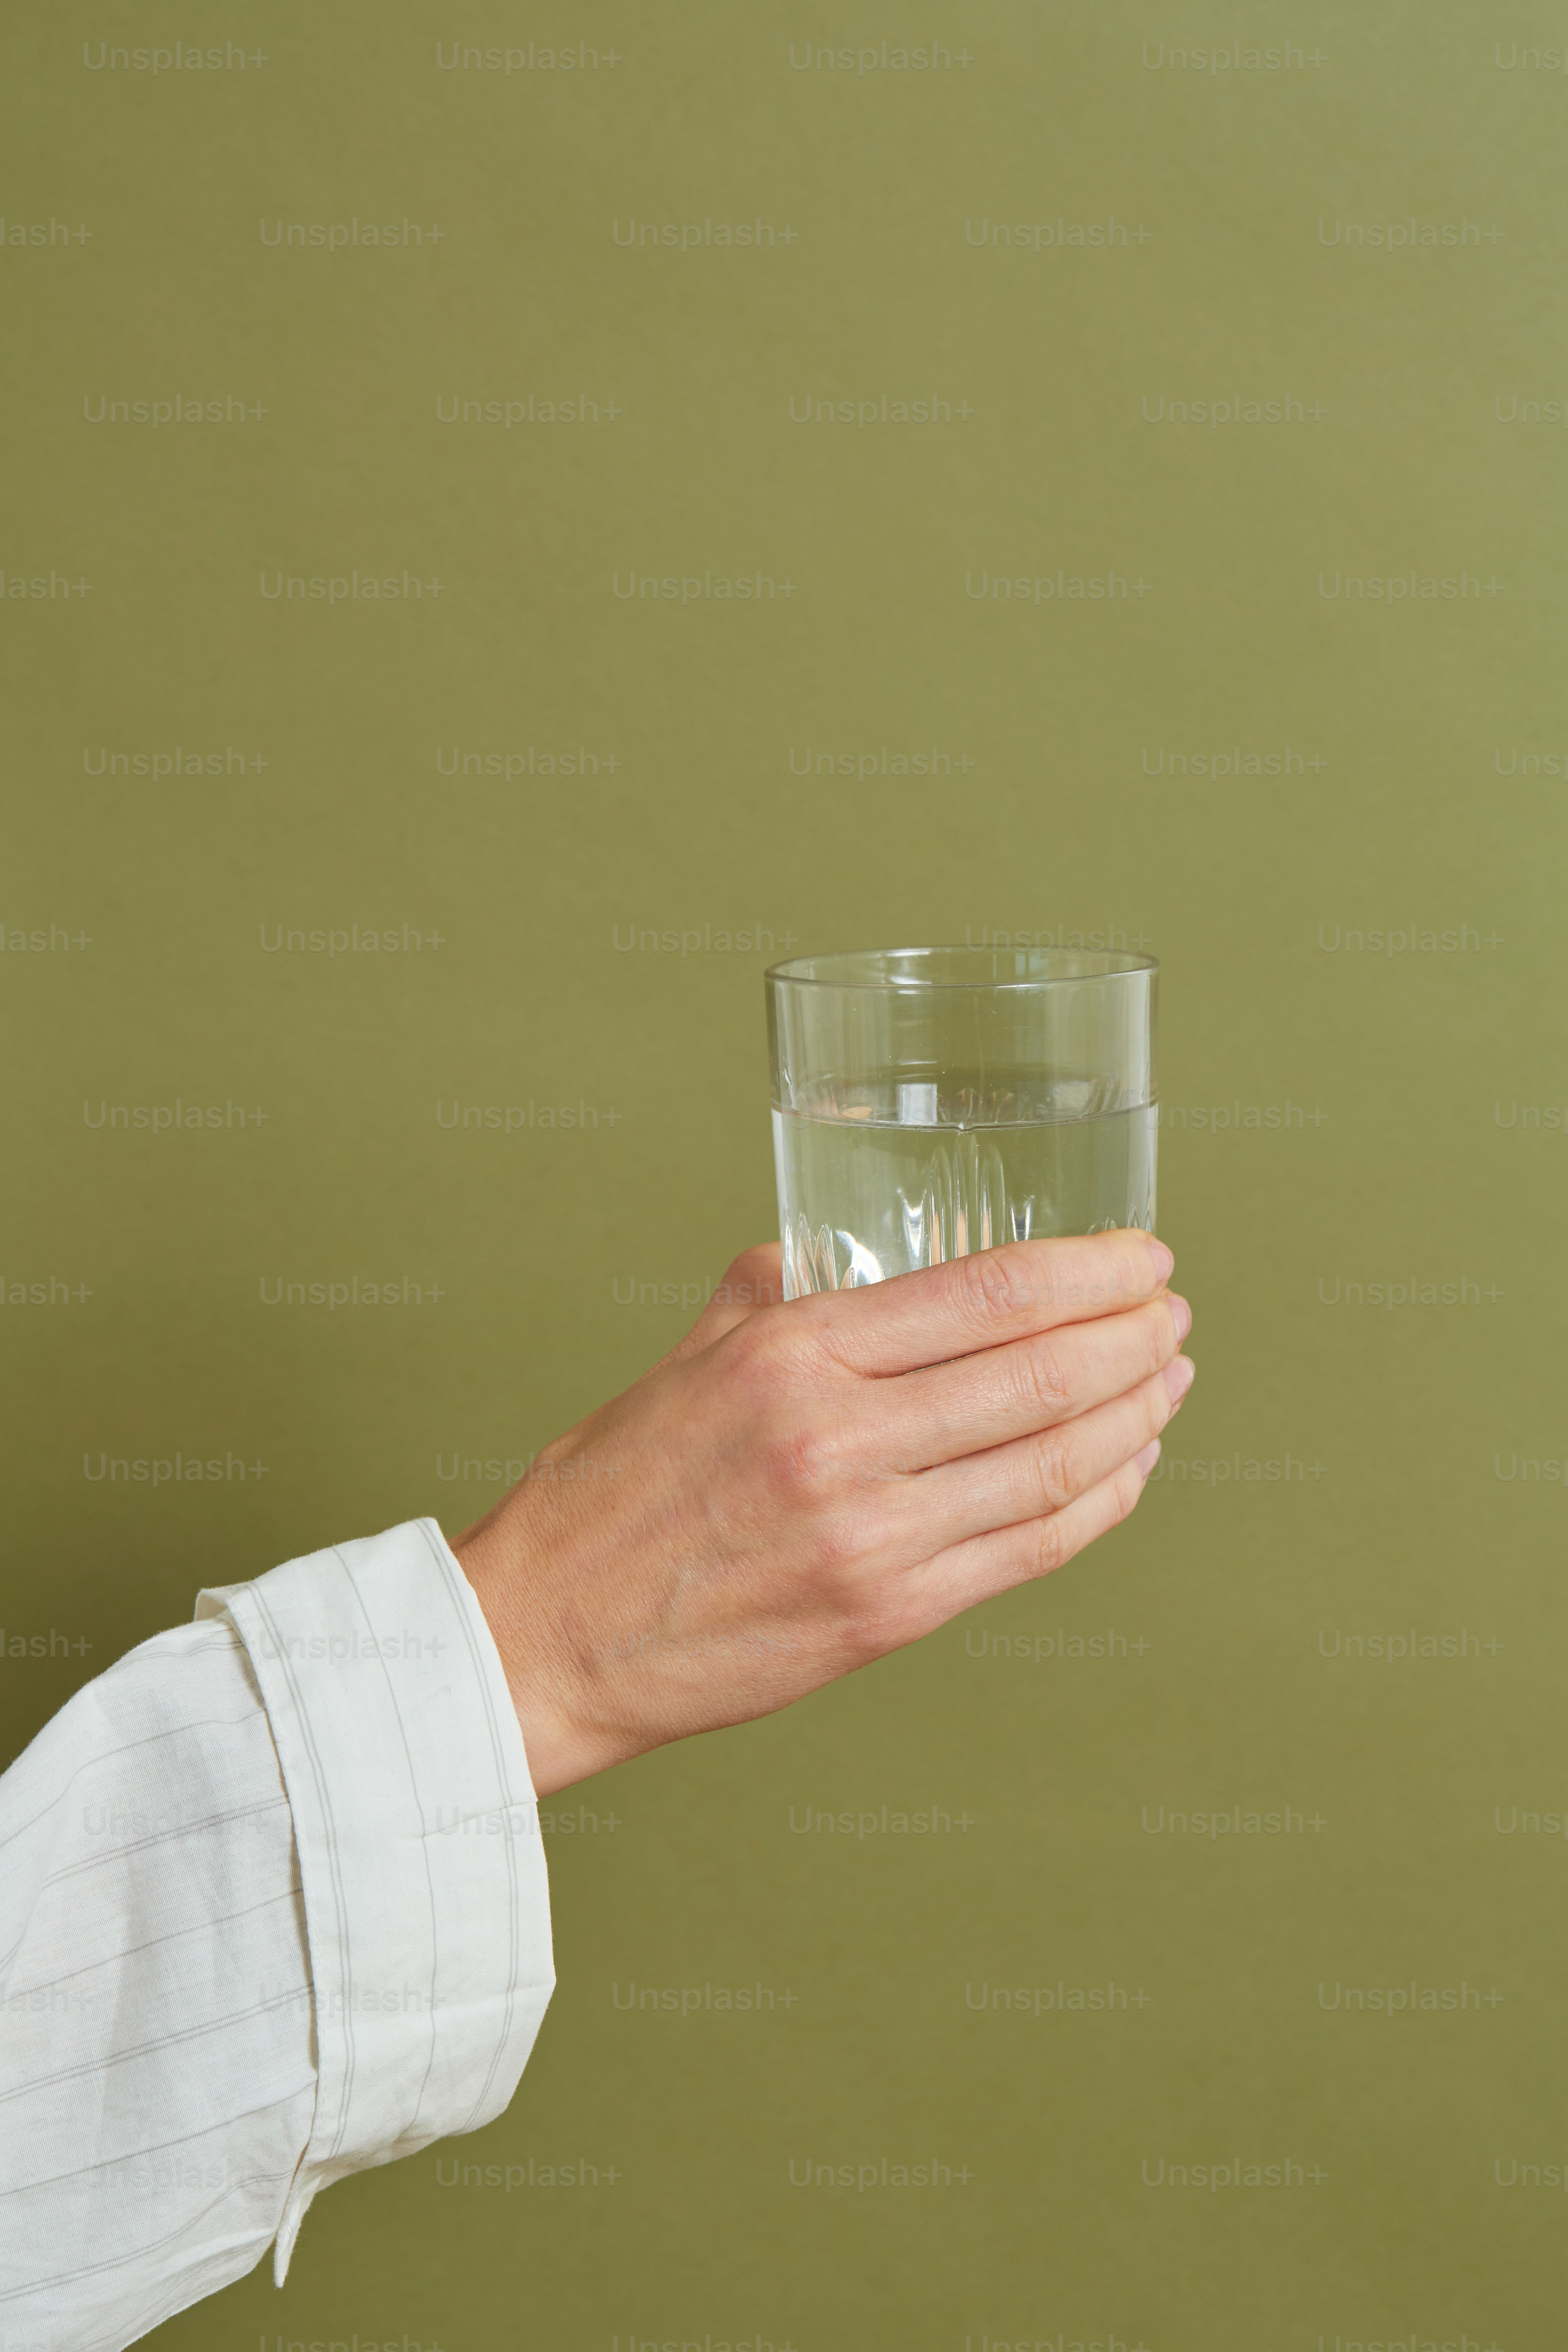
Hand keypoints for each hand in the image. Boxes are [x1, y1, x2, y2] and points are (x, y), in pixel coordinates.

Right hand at [452, 1230, 1192, 1794]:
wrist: (546, 1640)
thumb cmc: (603, 1498)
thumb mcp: (680, 1363)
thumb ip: (765, 1300)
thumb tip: (827, 1256)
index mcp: (791, 1357)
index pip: (987, 1294)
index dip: (1088, 1271)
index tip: (1137, 1255)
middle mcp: (842, 1442)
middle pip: (1041, 1374)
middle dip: (1132, 1333)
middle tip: (1172, 1309)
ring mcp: (872, 1538)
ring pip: (1055, 1464)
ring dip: (1134, 1414)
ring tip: (1169, 1377)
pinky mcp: (887, 1618)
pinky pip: (1030, 1550)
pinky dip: (1100, 1504)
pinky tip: (1129, 1469)